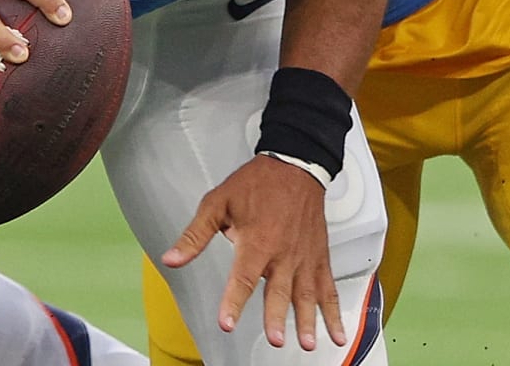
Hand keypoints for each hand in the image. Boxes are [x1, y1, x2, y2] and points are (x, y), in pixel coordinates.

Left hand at [161, 154, 343, 352]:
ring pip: (306, 294)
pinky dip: (333, 312)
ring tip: (308, 343)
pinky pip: (328, 288)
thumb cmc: (256, 183)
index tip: (227, 322)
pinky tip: (336, 332)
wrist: (295, 166)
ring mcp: (304, 257)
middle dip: (277, 316)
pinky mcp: (319, 258)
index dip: (234, 301)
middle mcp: (282, 253)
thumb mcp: (217, 203)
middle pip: (279, 290)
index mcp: (257, 241)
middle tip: (275, 339)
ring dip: (308, 320)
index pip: (243, 277)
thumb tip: (172, 258)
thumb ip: (195, 235)